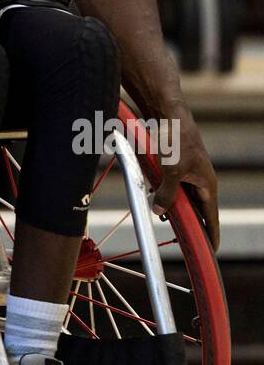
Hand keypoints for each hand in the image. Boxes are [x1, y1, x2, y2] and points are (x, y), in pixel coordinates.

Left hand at [152, 107, 219, 250]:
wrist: (167, 113)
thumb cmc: (176, 139)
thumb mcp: (171, 171)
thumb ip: (167, 194)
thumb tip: (160, 211)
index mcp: (207, 185)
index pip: (211, 217)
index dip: (211, 234)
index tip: (211, 251)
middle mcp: (200, 180)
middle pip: (195, 209)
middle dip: (187, 223)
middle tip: (181, 240)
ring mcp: (187, 173)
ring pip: (180, 197)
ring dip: (171, 205)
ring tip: (163, 218)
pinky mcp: (174, 165)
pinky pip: (170, 185)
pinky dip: (162, 192)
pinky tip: (153, 195)